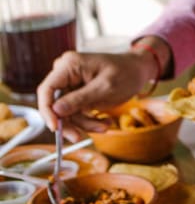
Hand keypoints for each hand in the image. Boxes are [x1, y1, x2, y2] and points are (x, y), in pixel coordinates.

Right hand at [36, 51, 150, 140]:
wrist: (139, 71)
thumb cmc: (127, 72)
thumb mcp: (106, 87)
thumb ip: (80, 98)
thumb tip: (56, 110)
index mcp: (69, 66)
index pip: (46, 89)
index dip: (47, 110)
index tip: (54, 128)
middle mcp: (65, 74)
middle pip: (55, 105)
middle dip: (69, 122)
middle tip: (78, 138)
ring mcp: (71, 85)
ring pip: (66, 113)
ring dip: (84, 124)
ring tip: (105, 126)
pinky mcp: (77, 95)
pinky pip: (76, 113)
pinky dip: (89, 121)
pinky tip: (105, 122)